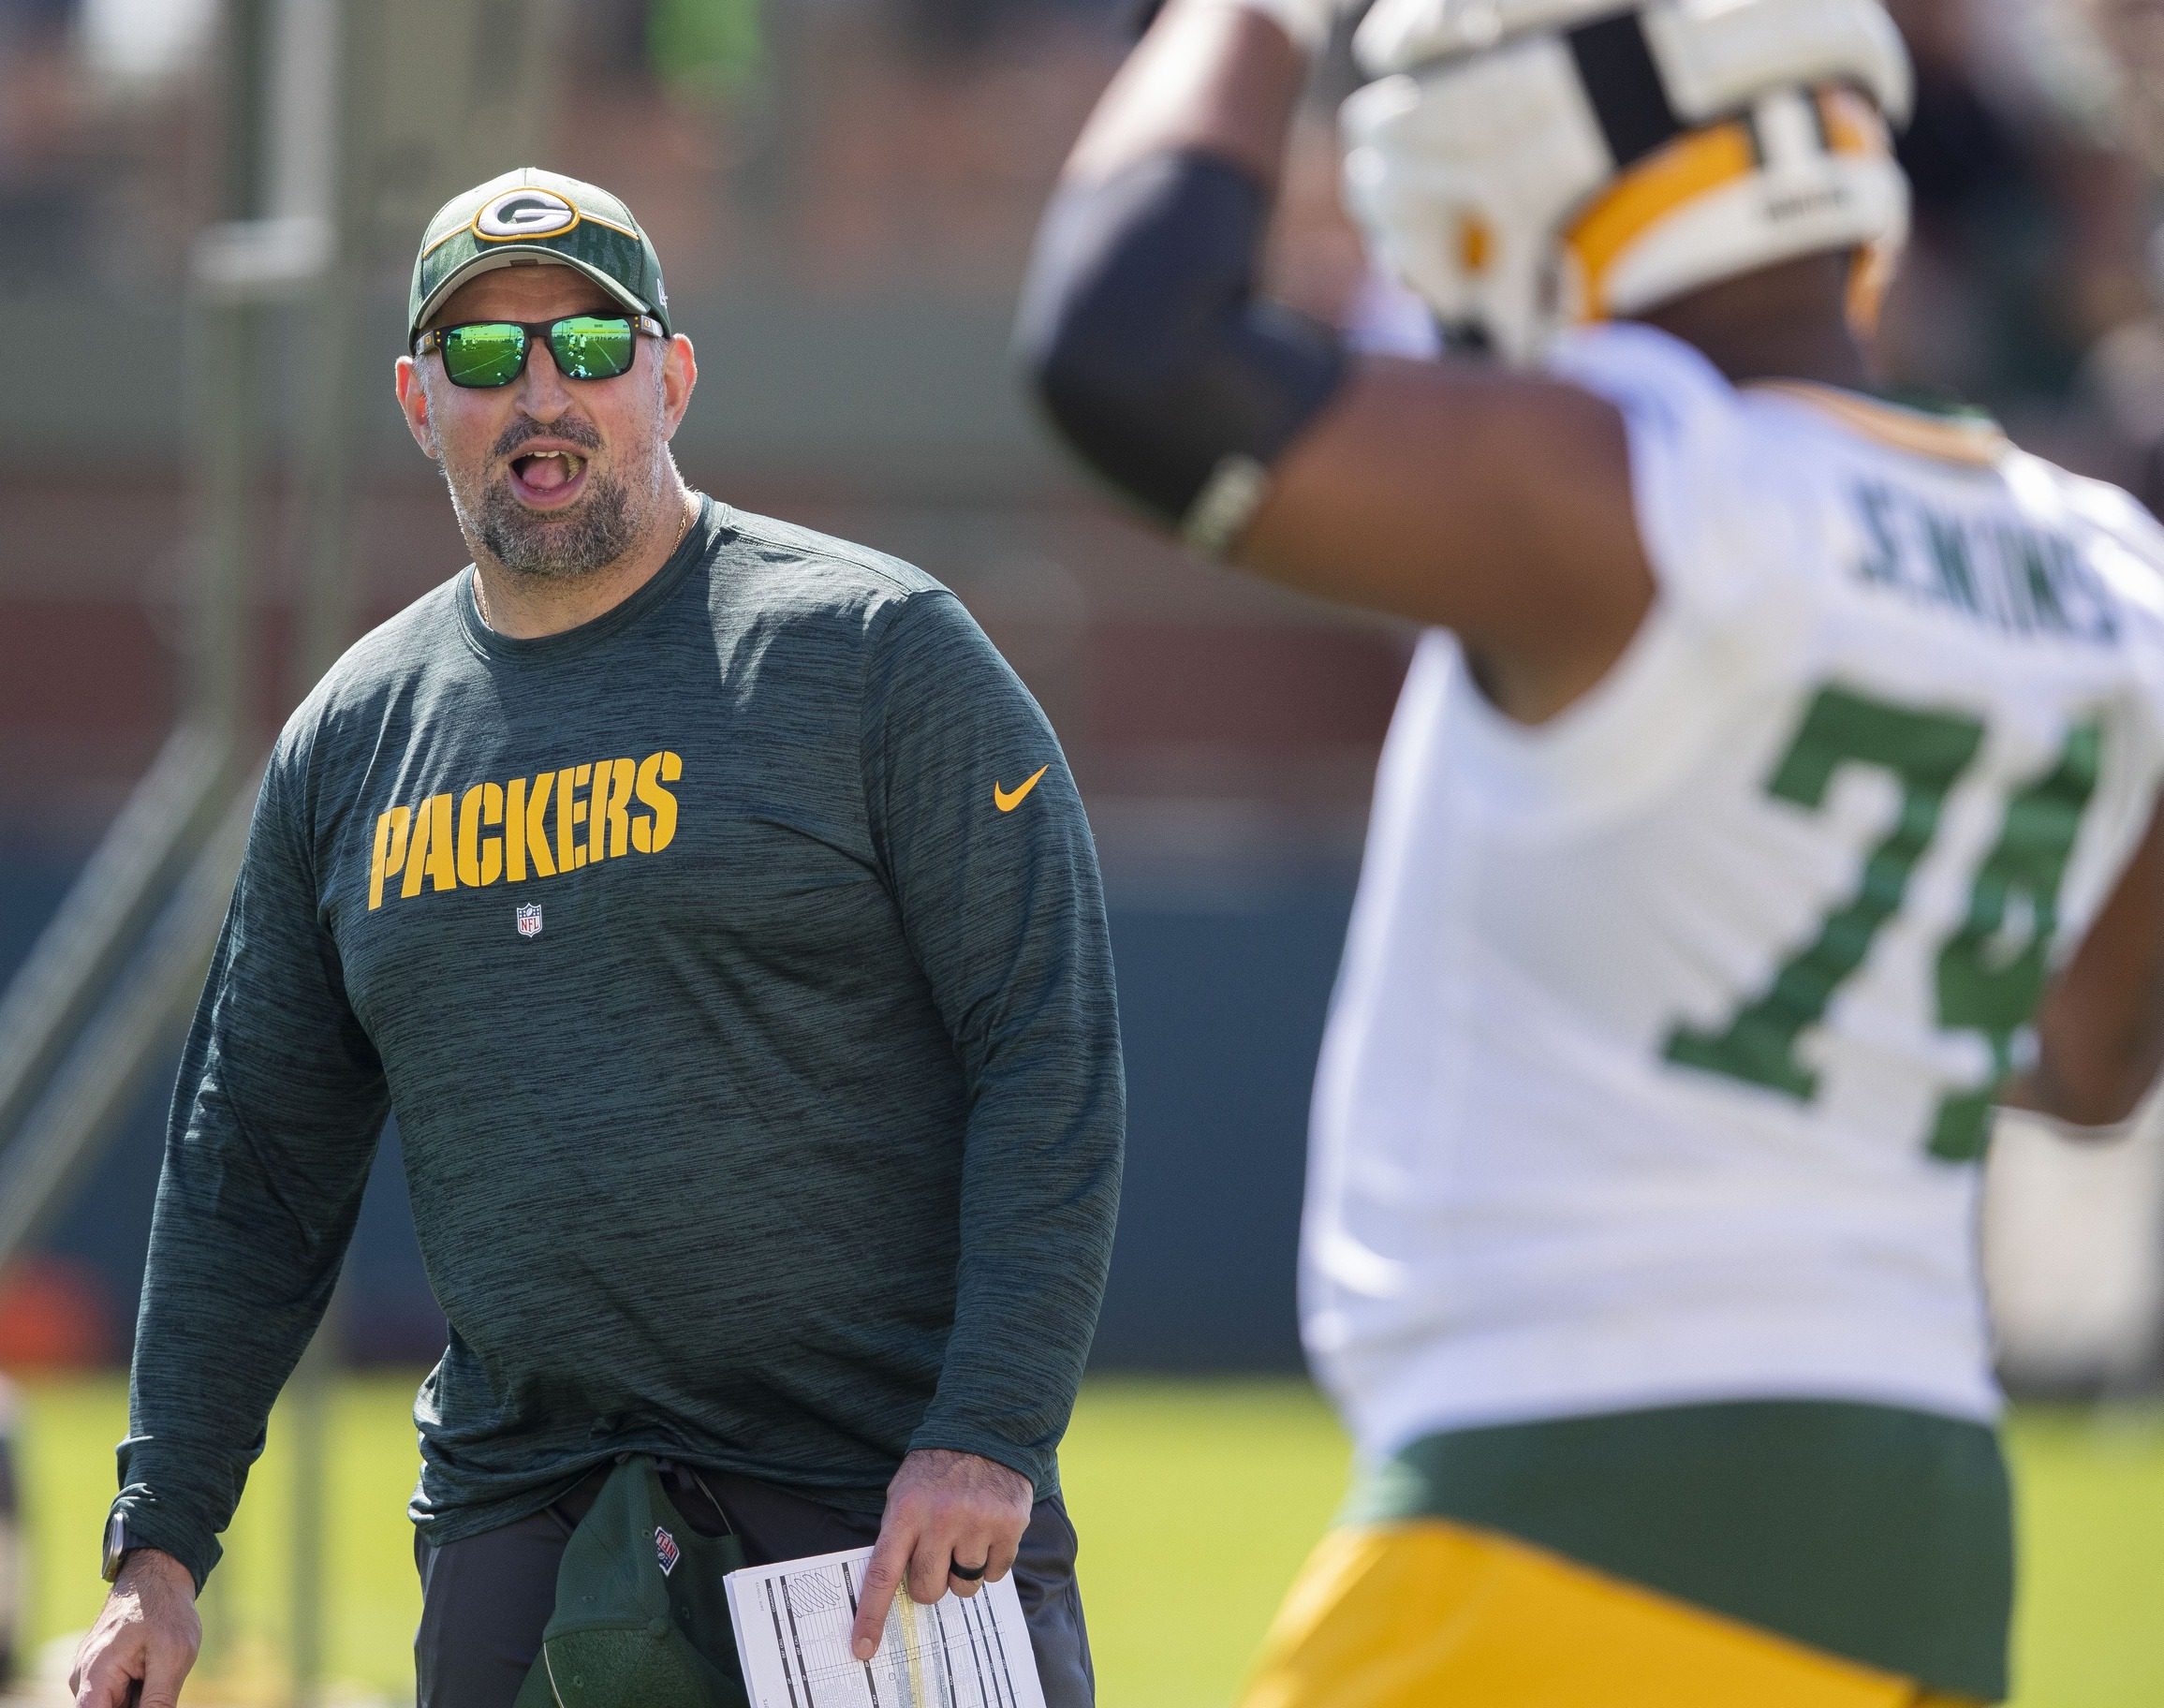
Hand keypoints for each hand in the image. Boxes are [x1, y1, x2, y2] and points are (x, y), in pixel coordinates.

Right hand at [70, 1549, 200, 1707]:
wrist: (157, 1575)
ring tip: (156, 1668)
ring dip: (139, 1699)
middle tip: (156, 1676)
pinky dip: (138, 1692)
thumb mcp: (174, 1655)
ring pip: (116, 1705)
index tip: (142, 1699)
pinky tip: (153, 1670)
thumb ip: (159, 1700)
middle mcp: (84, 1679)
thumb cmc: (165, 1609)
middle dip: (136, 1702)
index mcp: (95, 1674)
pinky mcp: (102, 1674)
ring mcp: (91, 1676)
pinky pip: (118, 1696)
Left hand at [849, 1449, 1033, 1660]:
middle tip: (937, 1556)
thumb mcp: (902, 1493)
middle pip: (928, 1589)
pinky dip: (991, 1562)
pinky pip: (995, 1575)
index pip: (883, 1573)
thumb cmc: (936, 1471)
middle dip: (931, 1582)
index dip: (871, 1615)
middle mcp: (941, 1520)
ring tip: (966, 1537)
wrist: (986, 1433)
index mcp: (906, 1512)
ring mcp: (978, 1524)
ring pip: (964, 1587)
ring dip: (963, 1572)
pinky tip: (987, 1532)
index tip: (863, 1649)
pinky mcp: (1009, 1527)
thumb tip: (891, 1591)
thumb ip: (897, 1537)